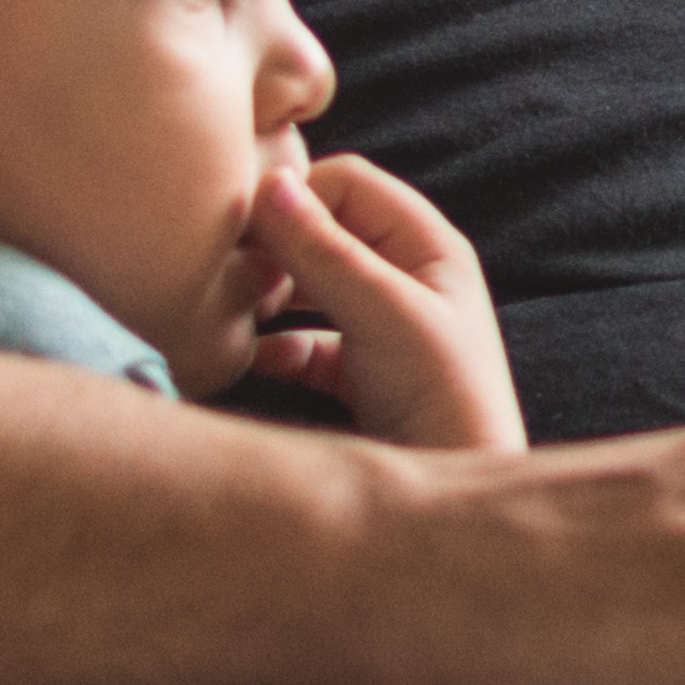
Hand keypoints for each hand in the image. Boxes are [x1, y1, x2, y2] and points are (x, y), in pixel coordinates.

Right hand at [244, 155, 521, 454]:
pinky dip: (273, 348)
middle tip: (230, 273)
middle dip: (274, 248)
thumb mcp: (383, 313)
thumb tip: (268, 184)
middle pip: (322, 233)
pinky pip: (303, 345)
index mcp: (427, 246)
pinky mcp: (359, 377)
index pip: (347, 184)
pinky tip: (251, 361)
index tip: (245, 227)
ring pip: (307, 289)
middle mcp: (405, 279)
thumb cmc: (443, 394)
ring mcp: (380, 328)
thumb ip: (325, 251)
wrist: (454, 500)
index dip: (296, 196)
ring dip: (268, 297)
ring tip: (232, 313)